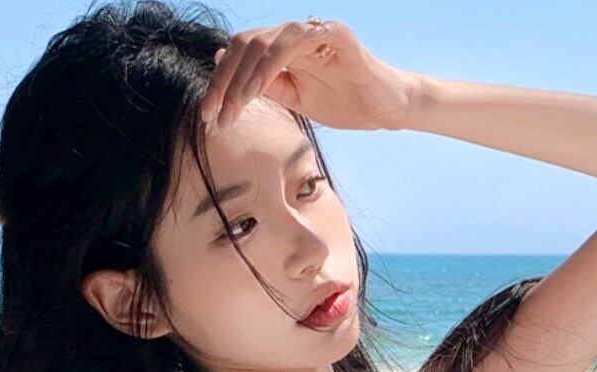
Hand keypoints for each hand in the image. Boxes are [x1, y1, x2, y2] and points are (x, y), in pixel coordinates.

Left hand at [202, 19, 419, 132]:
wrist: (387, 108)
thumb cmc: (345, 102)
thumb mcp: (296, 100)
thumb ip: (266, 85)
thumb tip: (225, 67)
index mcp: (284, 48)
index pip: (243, 55)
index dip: (222, 82)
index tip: (209, 114)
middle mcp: (296, 33)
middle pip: (247, 45)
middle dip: (226, 82)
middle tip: (214, 114)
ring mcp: (316, 31)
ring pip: (267, 41)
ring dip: (246, 76)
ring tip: (236, 106)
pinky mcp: (338, 36)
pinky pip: (300, 39)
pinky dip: (276, 60)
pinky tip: (261, 87)